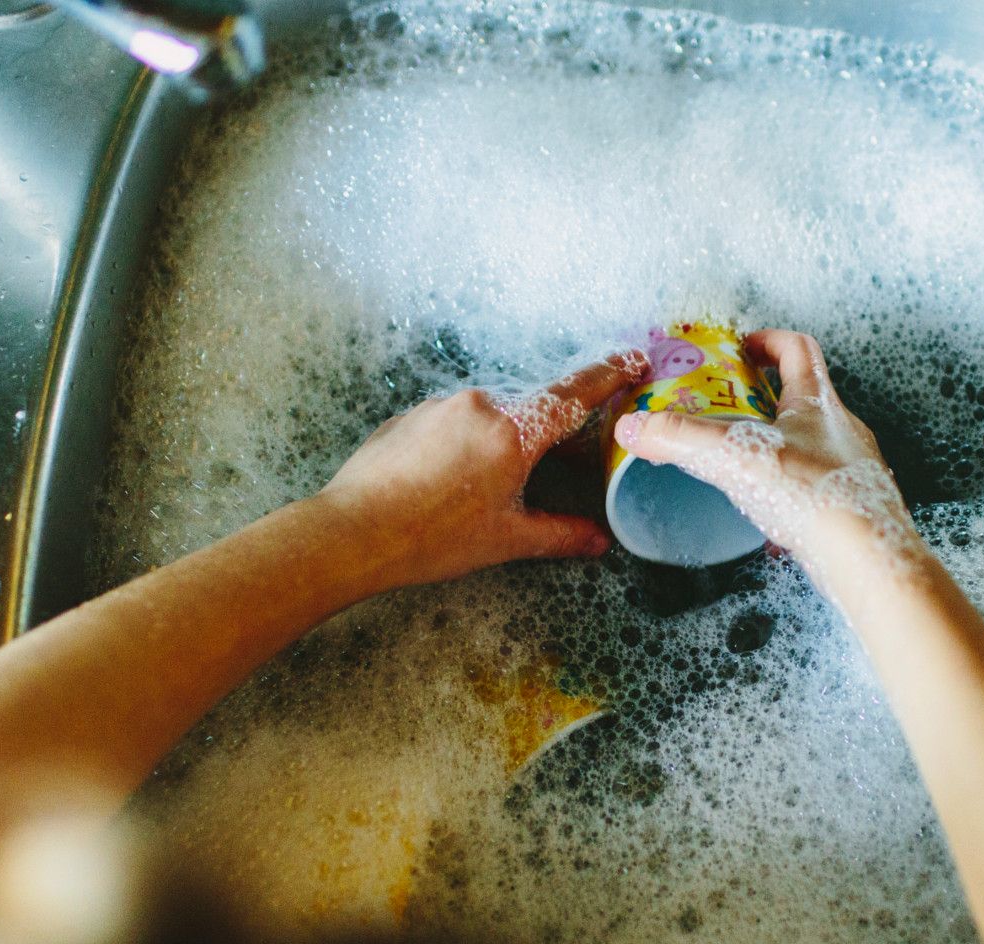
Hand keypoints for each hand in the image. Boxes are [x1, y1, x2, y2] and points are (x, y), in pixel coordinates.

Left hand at [316, 355, 643, 590]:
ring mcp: (440, 405)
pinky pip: (453, 420)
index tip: (632, 361)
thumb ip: (559, 534)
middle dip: (549, 431)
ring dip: (503, 439)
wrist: (352, 532)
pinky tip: (452, 482)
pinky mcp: (410, 416)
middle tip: (560, 463)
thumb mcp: (506, 540)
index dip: (608, 376)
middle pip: (531, 406)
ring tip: (492, 486)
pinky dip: (465, 443)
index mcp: (513, 430)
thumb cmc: (431, 538)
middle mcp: (479, 404)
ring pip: (490, 413)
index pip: (573, 394)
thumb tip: (598, 541)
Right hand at [611, 330, 921, 585]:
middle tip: (729, 409)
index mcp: (818, 403)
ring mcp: (851, 471)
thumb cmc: (814, 495)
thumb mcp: (733, 457)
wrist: (865, 556)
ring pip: (811, 447)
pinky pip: (816, 493)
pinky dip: (789, 499)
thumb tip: (635, 428)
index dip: (767, 342)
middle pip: (804, 397)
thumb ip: (679, 438)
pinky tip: (768, 524)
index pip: (797, 350)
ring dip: (777, 449)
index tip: (740, 350)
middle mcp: (842, 431)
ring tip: (743, 465)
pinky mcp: (851, 510)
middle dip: (764, 400)